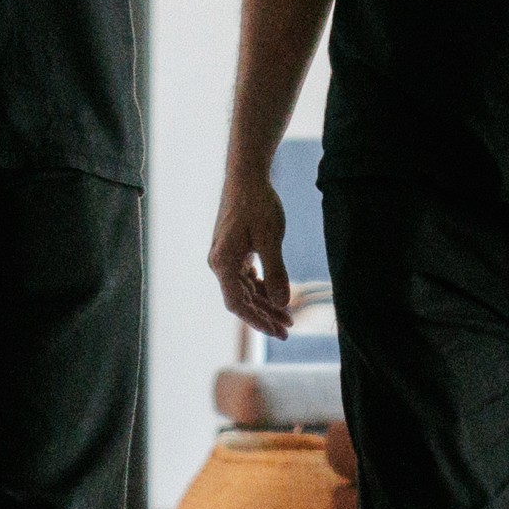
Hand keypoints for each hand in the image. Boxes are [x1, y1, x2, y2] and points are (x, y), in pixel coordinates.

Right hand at [213, 162, 301, 335]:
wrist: (247, 176)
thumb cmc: (258, 205)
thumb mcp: (270, 239)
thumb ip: (276, 272)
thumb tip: (282, 303)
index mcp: (223, 263)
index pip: (237, 303)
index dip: (257, 320)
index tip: (277, 331)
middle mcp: (219, 263)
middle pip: (242, 300)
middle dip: (265, 316)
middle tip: (288, 331)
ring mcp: (226, 257)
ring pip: (245, 289)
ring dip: (265, 303)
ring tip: (288, 316)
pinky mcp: (234, 250)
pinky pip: (247, 277)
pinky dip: (262, 288)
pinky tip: (277, 296)